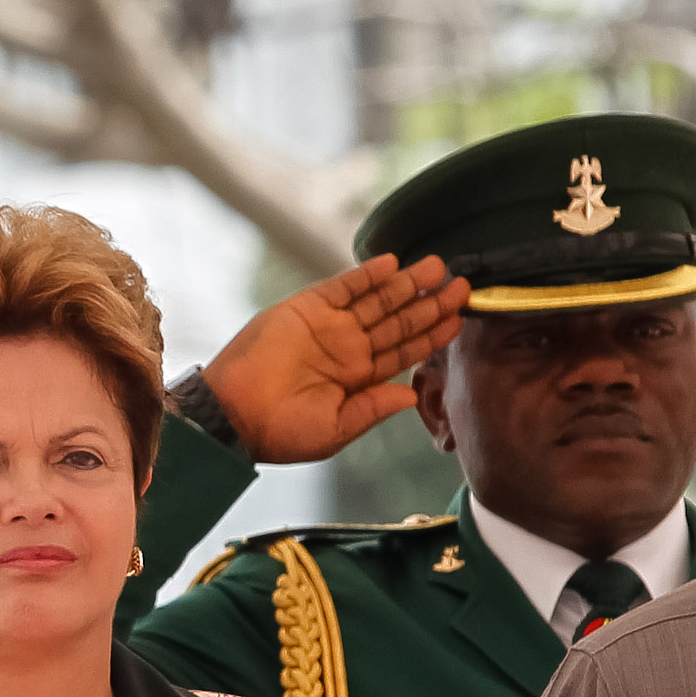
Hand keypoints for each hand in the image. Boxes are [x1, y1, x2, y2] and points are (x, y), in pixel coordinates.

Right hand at [200, 254, 468, 463]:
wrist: (234, 414)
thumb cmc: (281, 432)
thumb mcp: (335, 429)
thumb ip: (372, 409)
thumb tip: (410, 396)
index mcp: (358, 379)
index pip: (404, 351)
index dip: (432, 334)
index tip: (459, 319)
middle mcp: (348, 349)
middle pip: (398, 320)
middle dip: (430, 302)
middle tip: (461, 284)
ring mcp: (329, 326)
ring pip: (376, 300)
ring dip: (406, 283)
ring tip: (436, 267)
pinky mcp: (306, 308)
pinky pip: (343, 287)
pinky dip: (366, 275)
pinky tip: (392, 264)